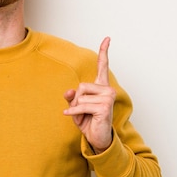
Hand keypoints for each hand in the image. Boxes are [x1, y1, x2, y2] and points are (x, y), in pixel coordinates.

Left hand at [63, 37, 115, 152]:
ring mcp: (108, 98)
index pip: (102, 66)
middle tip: (82, 111)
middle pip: (81, 86)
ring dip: (76, 108)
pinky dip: (74, 113)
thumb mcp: (76, 107)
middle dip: (76, 100)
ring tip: (84, 116)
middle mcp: (107, 90)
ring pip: (80, 97)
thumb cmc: (88, 121)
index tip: (107, 38)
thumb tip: (69, 92)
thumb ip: (72, 98)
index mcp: (101, 87)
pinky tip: (76, 118)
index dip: (104, 52)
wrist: (97, 138)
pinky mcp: (104, 107)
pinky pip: (81, 106)